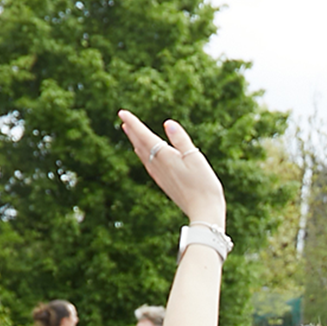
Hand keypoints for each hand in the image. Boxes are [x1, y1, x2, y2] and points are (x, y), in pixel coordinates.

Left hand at [117, 112, 226, 228]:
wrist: (204, 212)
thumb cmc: (204, 185)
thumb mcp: (195, 158)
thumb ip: (181, 140)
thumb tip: (168, 123)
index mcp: (165, 156)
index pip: (145, 135)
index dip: (134, 123)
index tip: (122, 113)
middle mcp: (159, 165)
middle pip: (141, 144)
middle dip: (132, 131)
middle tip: (123, 120)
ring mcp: (160, 176)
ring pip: (143, 155)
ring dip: (136, 142)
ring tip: (130, 133)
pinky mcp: (165, 184)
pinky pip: (149, 165)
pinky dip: (143, 156)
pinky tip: (144, 156)